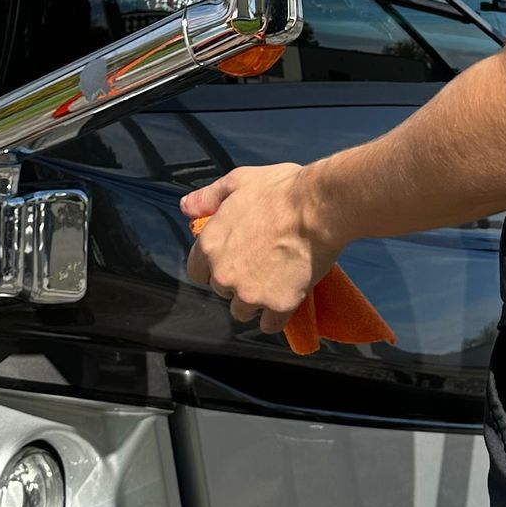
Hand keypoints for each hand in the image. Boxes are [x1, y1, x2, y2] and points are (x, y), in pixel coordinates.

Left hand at [182, 162, 334, 332]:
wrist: (319, 208)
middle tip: (261, 263)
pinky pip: (270, 324)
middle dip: (238, 281)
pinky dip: (277, 316)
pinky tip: (286, 299)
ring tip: (274, 281)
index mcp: (210, 245)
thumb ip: (207, 198)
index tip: (232, 260)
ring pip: (243, 310)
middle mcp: (224, 274)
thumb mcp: (237, 182)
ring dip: (255, 301)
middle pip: (222, 291)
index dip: (214, 266)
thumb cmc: (282, 191)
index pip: (197, 272)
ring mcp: (250, 293)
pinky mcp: (277, 305)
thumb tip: (187, 208)